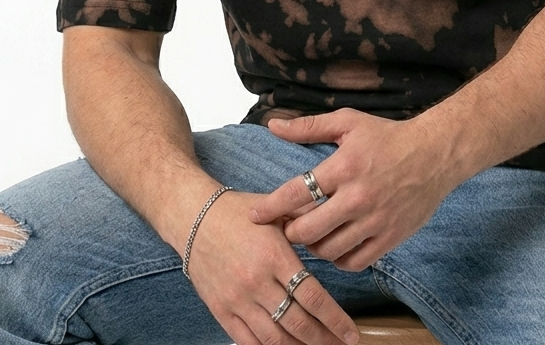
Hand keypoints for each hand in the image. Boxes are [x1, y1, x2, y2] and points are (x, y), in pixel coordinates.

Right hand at [185, 189, 358, 344]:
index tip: (351, 333)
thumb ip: (305, 222)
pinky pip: (247, 341)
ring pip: (274, 338)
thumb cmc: (237, 212)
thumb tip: (335, 227)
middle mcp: (256, 282)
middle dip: (323, 339)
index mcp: (274, 256)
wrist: (194, 217)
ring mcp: (237, 299)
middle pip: (297, 323)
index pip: (312, 297)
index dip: (335, 320)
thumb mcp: (275, 212)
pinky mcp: (221, 310)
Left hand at [248, 109, 450, 271]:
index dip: (270, 208)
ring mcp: (375, 221)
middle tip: (286, 226)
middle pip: (308, 231)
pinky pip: (355, 262)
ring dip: (313, 247)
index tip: (254, 215)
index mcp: (343, 167)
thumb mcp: (347, 122)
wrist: (434, 154)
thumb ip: (308, 126)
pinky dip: (338, 259)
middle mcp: (357, 197)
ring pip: (329, 251)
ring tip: (309, 235)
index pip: (296, 193)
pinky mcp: (390, 238)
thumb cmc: (387, 136)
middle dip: (290, 232)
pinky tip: (334, 245)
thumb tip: (273, 126)